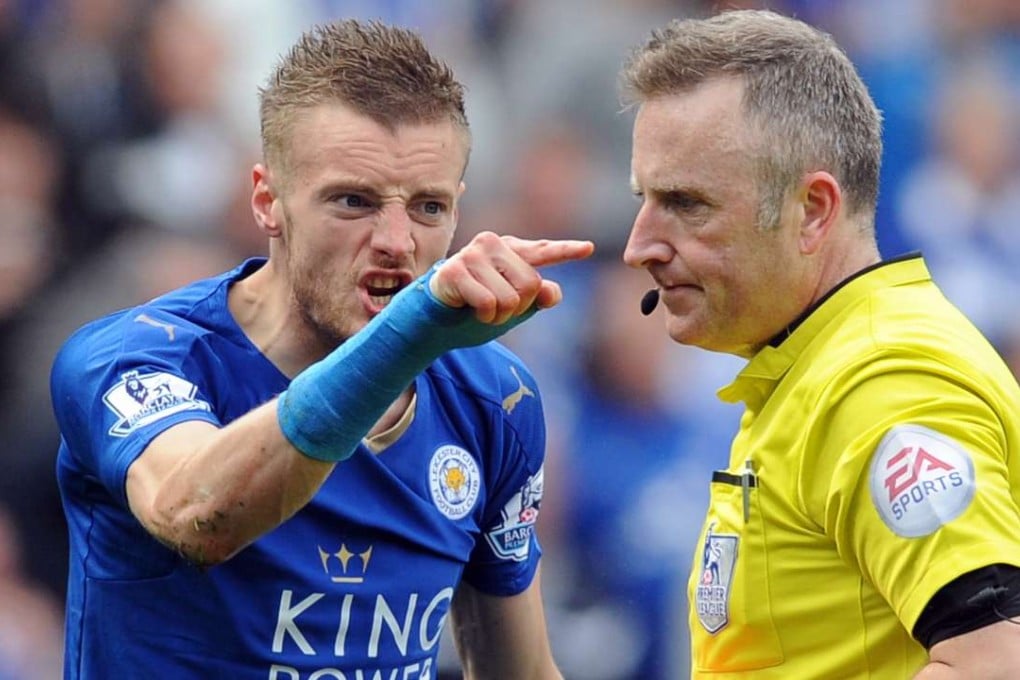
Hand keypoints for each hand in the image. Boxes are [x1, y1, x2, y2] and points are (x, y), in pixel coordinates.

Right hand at [429, 232, 595, 324]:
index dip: (566, 251)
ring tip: (481, 309)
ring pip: (511, 298)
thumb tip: (553, 291)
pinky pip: (489, 303)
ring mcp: (473, 254)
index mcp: (511, 250)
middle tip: (495, 309)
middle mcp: (493, 244)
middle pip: (531, 285)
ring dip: (499, 316)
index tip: (588, 248)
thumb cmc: (475, 308)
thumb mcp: (513, 308)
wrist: (435, 319)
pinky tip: (469, 309)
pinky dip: (484, 316)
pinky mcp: (456, 269)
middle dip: (517, 308)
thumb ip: (536, 299)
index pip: (543, 251)